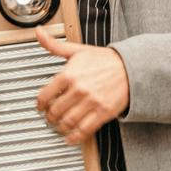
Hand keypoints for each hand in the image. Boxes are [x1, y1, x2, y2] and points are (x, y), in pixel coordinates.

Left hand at [34, 26, 129, 145]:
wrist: (132, 67)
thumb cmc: (105, 60)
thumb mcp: (78, 50)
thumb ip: (54, 45)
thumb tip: (39, 32)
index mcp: (68, 74)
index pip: (44, 96)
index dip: (40, 104)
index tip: (41, 107)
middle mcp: (78, 90)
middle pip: (54, 112)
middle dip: (50, 117)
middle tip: (51, 117)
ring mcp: (91, 102)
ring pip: (67, 122)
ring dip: (60, 127)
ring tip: (61, 125)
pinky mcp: (103, 112)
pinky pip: (84, 130)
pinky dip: (74, 137)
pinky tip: (71, 138)